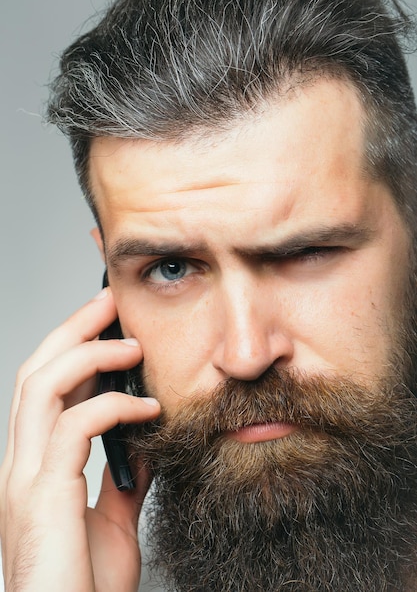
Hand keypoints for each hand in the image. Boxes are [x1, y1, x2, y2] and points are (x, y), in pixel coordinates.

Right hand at [0, 288, 159, 590]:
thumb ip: (125, 474)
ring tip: (130, 345)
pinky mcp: (42, 496)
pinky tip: (147, 409)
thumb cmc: (86, 586)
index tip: (109, 324)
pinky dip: (113, 407)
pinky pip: (74, 429)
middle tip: (108, 303)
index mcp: (36, 466)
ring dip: (87, 355)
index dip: (72, 348)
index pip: (46, 389)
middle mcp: (21, 464)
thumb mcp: (114, 517)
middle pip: (34, 372)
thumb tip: (147, 435)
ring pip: (41, 386)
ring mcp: (25, 478)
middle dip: (71, 330)